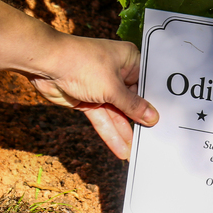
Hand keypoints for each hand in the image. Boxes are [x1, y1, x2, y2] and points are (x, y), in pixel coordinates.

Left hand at [26, 36, 158, 158]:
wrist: (46, 64)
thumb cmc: (83, 64)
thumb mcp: (113, 87)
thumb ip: (133, 106)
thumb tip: (153, 117)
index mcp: (129, 61)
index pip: (147, 84)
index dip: (155, 103)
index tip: (167, 121)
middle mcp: (117, 73)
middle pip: (132, 101)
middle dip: (140, 121)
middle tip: (154, 141)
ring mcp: (102, 88)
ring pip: (117, 113)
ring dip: (125, 132)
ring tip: (137, 152)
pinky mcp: (88, 100)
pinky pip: (102, 119)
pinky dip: (110, 133)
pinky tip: (121, 149)